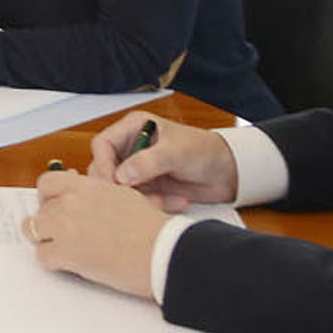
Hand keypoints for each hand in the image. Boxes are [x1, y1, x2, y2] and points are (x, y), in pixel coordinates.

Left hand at [29, 166, 170, 297]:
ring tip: (69, 251)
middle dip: (50, 223)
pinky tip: (73, 265)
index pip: (46, 183)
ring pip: (33, 230)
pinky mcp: (66, 253)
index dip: (48, 198)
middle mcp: (71, 202)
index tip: (55, 208)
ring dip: (48, 241)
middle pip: (40, 210)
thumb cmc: (152, 229)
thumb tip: (77, 188)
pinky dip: (54, 262)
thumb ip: (95, 192)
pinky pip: (42, 256)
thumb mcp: (123, 196)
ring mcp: (65, 226)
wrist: (164, 253)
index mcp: (86, 186)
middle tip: (66, 236)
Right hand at [87, 111, 237, 210]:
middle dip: (120, 186)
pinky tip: (176, 201)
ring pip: (122, 188)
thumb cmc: (205, 151)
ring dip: (141, 198)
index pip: (103, 145)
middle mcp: (132, 147)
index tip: (114, 183)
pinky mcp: (149, 186)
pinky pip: (139, 200)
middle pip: (106, 168)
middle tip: (133, 198)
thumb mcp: (176, 152)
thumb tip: (121, 176)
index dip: (103, 164)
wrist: (229, 173)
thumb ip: (148, 162)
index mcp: (133, 128)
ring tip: (162, 201)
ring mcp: (139, 168)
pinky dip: (156, 204)